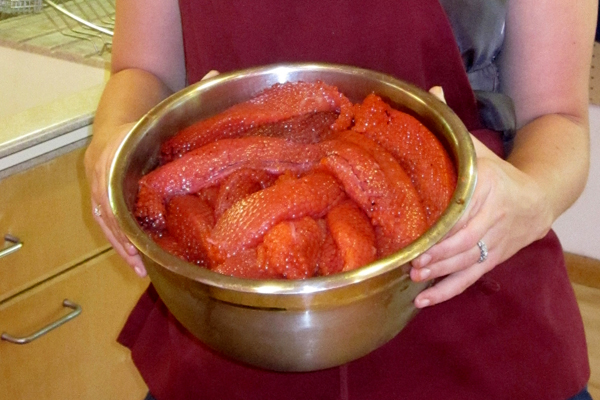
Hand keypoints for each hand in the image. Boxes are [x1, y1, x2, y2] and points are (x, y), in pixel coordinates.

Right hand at [85, 122, 147, 276]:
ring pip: (107, 228)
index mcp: (110, 168)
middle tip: (141, 265)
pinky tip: (130, 257)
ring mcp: (97, 196)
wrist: (108, 133)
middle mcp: (101, 186)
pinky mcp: (98, 203)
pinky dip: (117, 242)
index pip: (114, 204)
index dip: (124, 227)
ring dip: (121, 249)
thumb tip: (186, 163)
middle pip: (110, 222)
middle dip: (125, 245)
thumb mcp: (143, 138)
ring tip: (138, 269)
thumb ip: (158, 149)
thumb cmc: (132, 137)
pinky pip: (106, 226)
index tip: (136, 244)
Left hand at [409, 88, 552, 307]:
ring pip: (465, 262)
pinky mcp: (491, 260)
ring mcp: (494, 243)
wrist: (540, 198)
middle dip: (436, 252)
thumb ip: (452, 125)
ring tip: (414, 277)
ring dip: (439, 272)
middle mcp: (493, 218)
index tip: (416, 231)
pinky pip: (469, 279)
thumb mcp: (478, 149)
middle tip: (409, 259)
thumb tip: (430, 91)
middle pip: (462, 240)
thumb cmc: (499, 174)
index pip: (462, 209)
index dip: (440, 223)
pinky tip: (423, 300)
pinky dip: (447, 292)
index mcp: (488, 188)